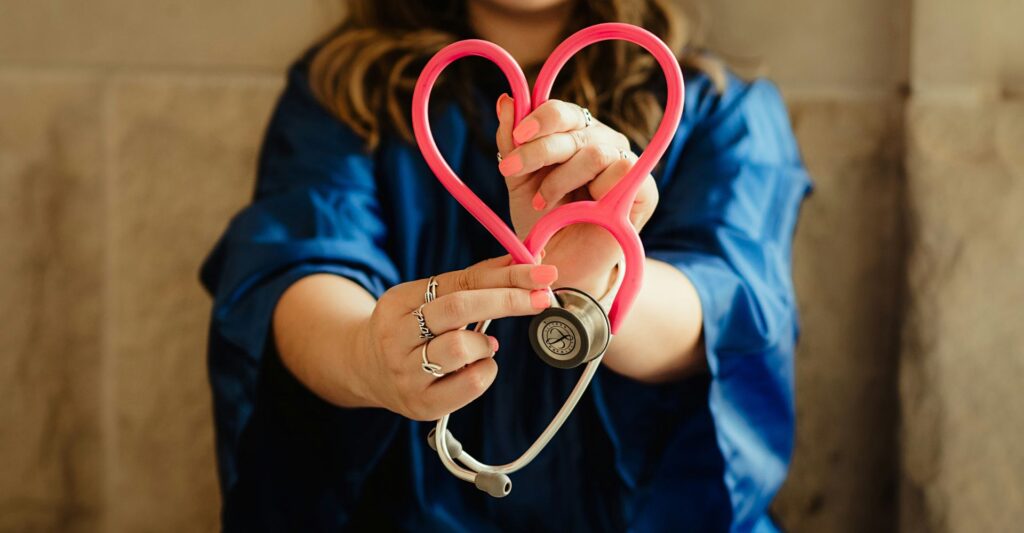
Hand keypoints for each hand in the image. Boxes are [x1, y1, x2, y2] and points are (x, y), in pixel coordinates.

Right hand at [353, 256, 557, 420]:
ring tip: (484, 345)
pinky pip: (469, 385)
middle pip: (458, 308)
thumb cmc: (412, 329)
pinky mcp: (421, 404)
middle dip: (507, 300)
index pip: (459, 281)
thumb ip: (473, 281)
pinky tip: (478, 366)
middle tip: (542, 297)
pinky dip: (486, 370)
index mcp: (398, 302)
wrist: (366, 370)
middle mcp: (396, 337)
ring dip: (486, 343)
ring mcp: (406, 373)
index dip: (505, 276)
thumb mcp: (429, 299)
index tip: (541, 272)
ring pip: (460, 348)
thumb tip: (524, 261)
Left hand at [495, 95, 658, 296]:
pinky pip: (623, 172)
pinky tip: (581, 209)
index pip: (562, 111)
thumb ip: (511, 142)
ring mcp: (625, 163)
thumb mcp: (519, 181)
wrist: (560, 265)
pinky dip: (595, 191)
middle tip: (512, 171)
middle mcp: (602, 142)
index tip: (516, 138)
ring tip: (543, 202)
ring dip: (562, 179)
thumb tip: (506, 100)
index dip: (539, 119)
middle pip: (575, 127)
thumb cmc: (542, 222)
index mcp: (574, 134)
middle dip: (539, 150)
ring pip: (595, 151)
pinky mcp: (645, 189)